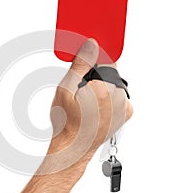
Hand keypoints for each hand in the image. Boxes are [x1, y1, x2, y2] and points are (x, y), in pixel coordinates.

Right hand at [42, 39, 132, 174]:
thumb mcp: (65, 89)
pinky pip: (118, 95)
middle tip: (80, 90)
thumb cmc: (66, 122)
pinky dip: (108, 96)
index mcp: (105, 90)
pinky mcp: (125, 113)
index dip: (93, 60)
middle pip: (110, 72)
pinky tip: (95, 106)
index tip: (86, 64)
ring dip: (102, 86)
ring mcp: (124, 107)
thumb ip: (81, 65)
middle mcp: (119, 98)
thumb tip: (92, 44)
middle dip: (95, 75)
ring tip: (86, 101)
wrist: (73, 148)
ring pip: (113, 83)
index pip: (106, 59)